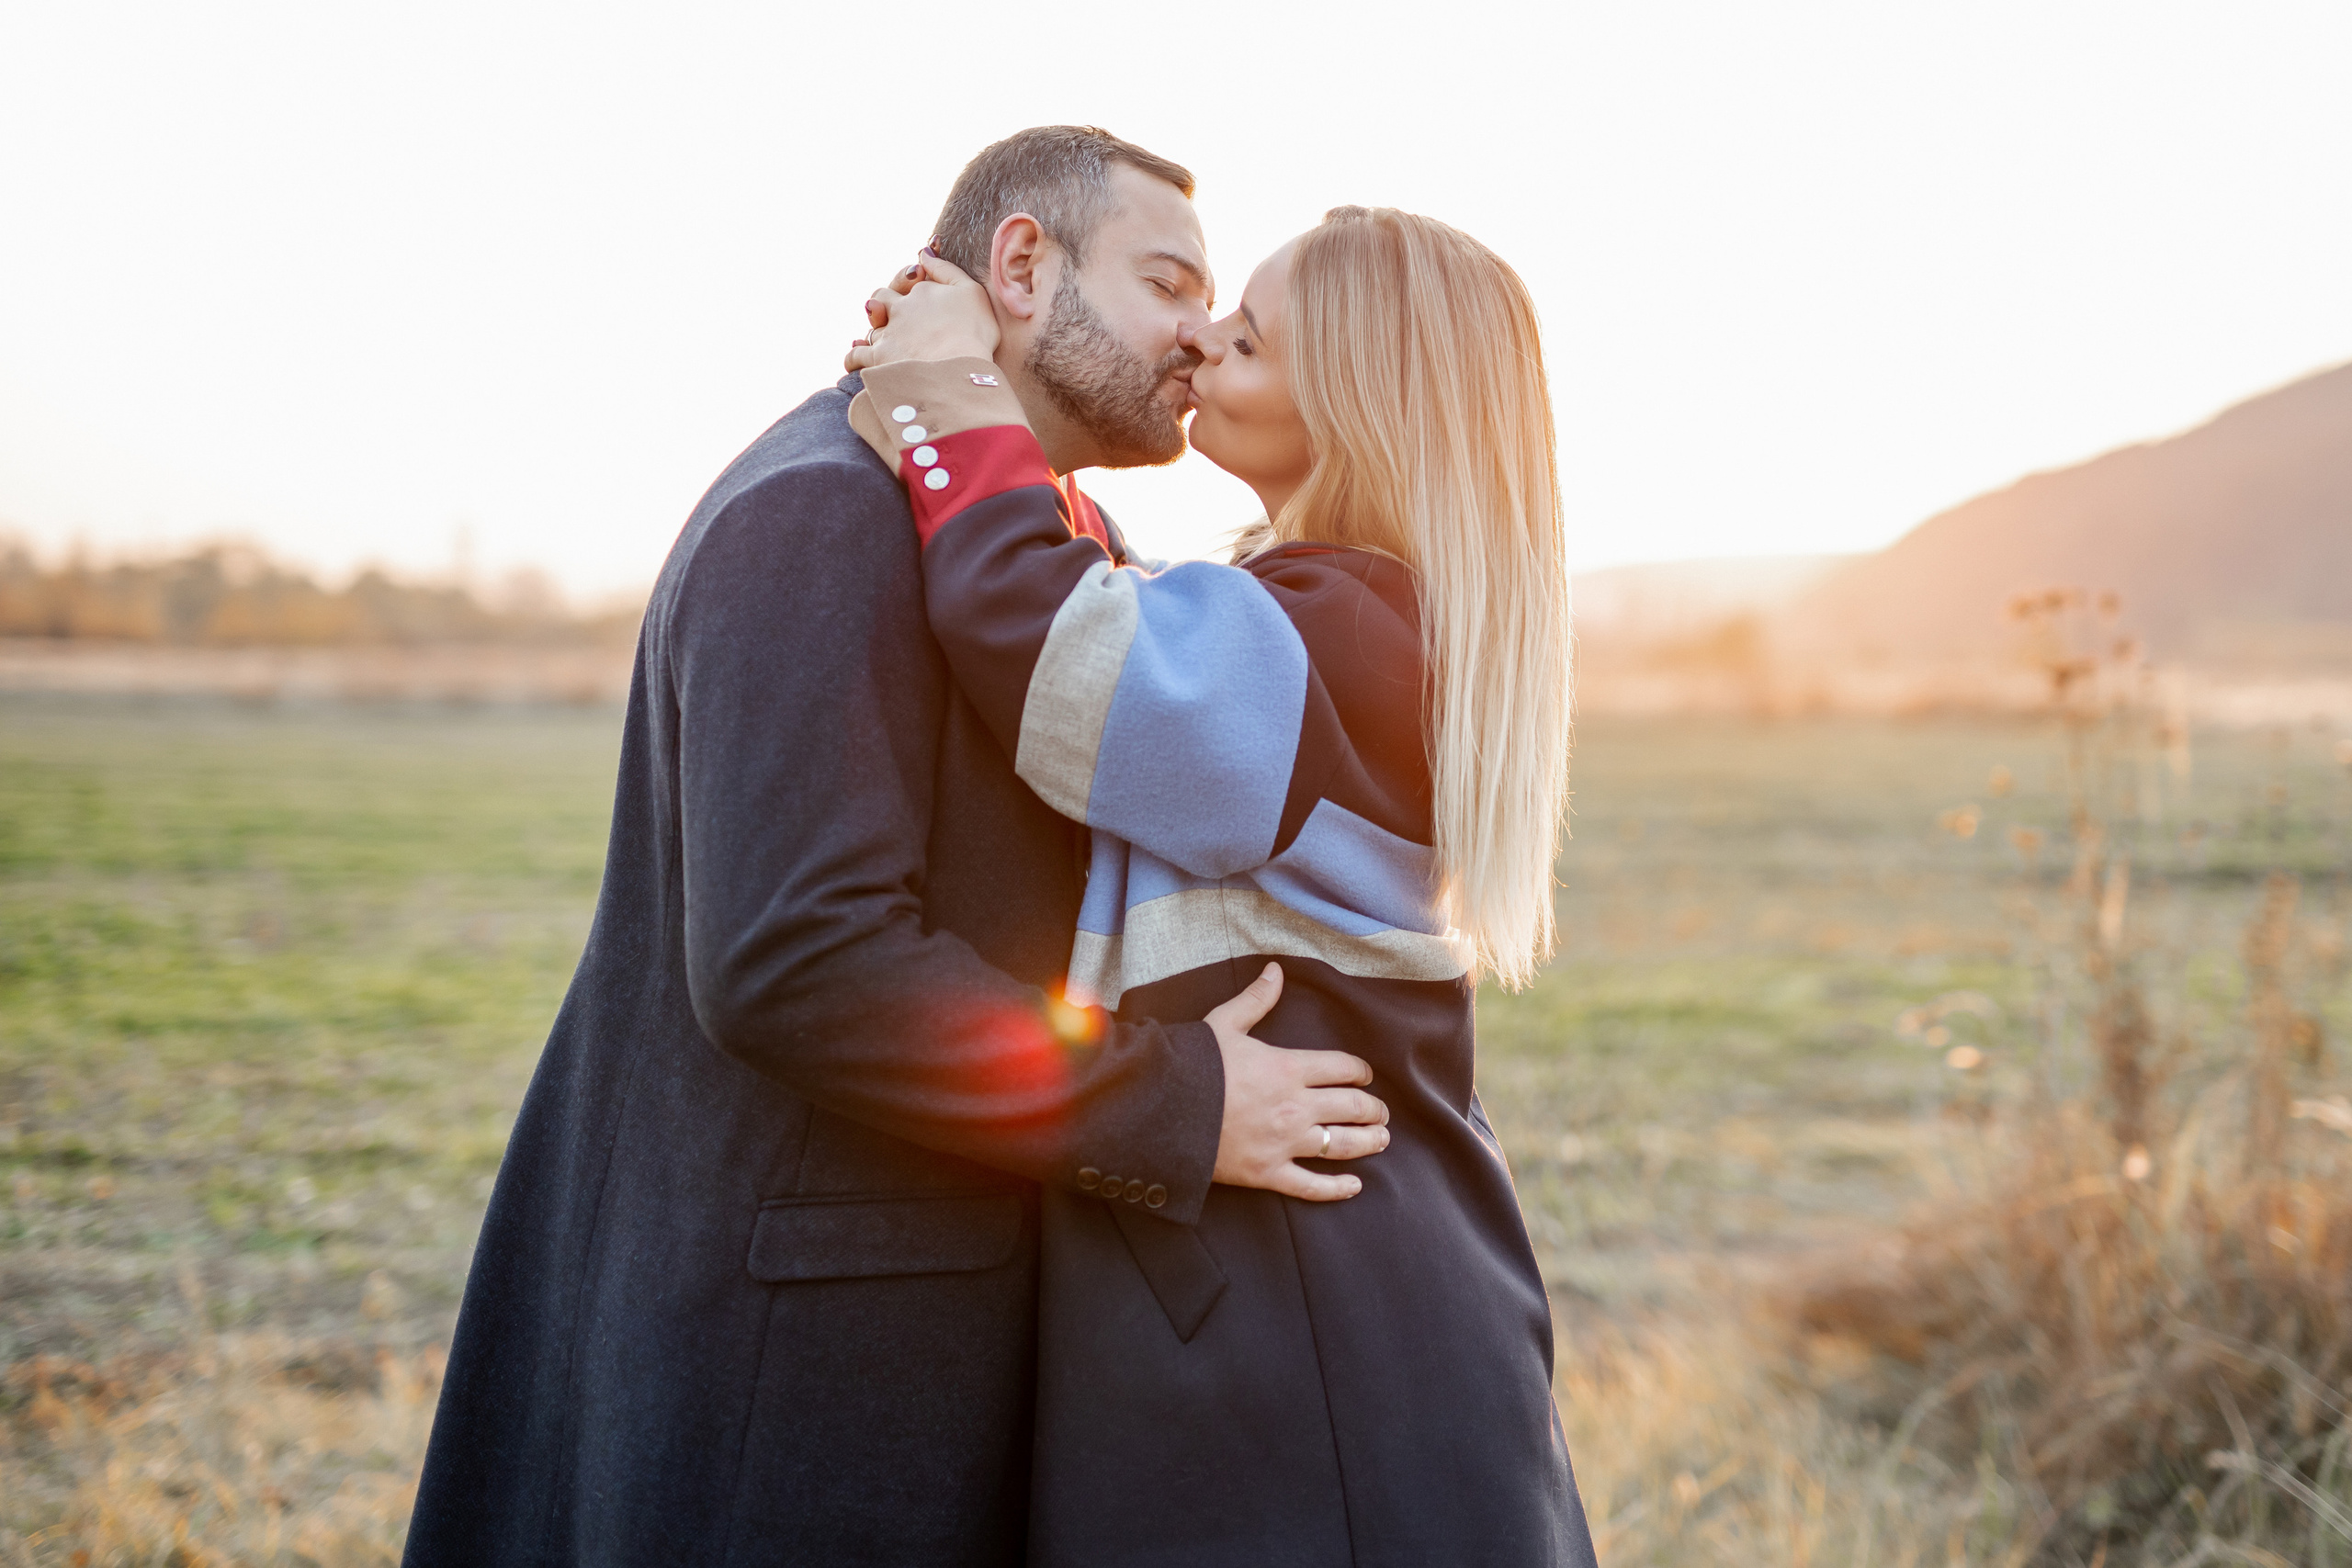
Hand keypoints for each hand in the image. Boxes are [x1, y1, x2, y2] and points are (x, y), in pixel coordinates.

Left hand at [844, 252, 998, 371]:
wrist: (957, 371)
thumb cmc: (973, 333)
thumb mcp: (970, 291)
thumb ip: (945, 269)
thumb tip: (924, 251)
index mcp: (921, 291)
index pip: (910, 280)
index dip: (914, 285)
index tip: (923, 295)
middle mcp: (900, 308)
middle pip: (881, 297)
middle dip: (885, 304)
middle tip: (896, 317)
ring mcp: (887, 332)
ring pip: (872, 327)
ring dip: (876, 332)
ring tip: (883, 344)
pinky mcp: (877, 357)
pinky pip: (856, 354)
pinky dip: (854, 357)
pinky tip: (855, 362)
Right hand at [1206, 963, 1387, 1201]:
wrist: (1161, 1109)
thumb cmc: (1192, 1064)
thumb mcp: (1224, 1024)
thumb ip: (1256, 999)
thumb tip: (1276, 970)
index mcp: (1288, 1067)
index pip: (1343, 1067)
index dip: (1361, 1071)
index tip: (1365, 1076)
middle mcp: (1295, 1106)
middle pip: (1352, 1107)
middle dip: (1373, 1109)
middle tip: (1381, 1112)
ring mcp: (1284, 1142)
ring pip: (1342, 1145)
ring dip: (1368, 1142)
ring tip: (1381, 1139)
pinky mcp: (1268, 1172)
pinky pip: (1312, 1185)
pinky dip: (1337, 1188)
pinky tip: (1354, 1186)